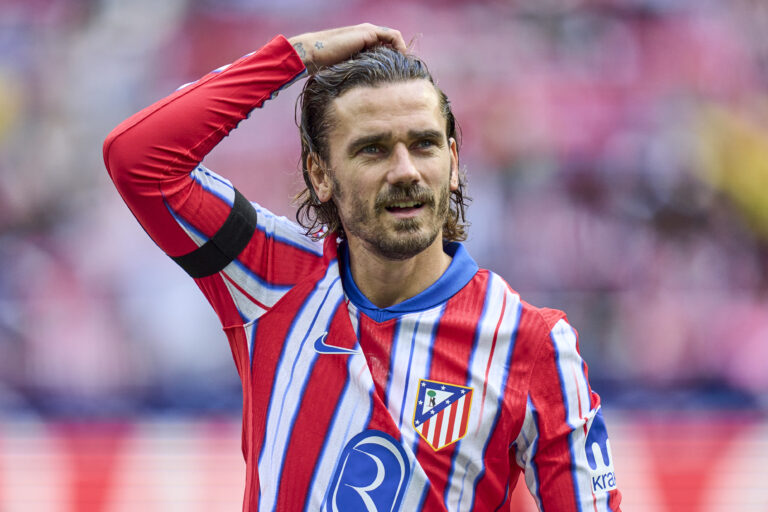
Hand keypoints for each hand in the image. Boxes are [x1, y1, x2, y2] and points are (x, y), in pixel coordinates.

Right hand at [288, 23, 406, 72]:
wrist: (313, 53)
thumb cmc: (324, 65)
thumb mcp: (348, 70)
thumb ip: (360, 72)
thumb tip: (371, 94)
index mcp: (362, 42)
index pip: (385, 46)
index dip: (394, 58)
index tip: (399, 74)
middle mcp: (367, 34)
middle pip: (392, 42)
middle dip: (400, 56)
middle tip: (407, 73)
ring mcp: (369, 32)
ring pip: (394, 39)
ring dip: (402, 52)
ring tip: (405, 68)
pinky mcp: (369, 33)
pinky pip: (393, 37)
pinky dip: (400, 47)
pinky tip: (400, 61)